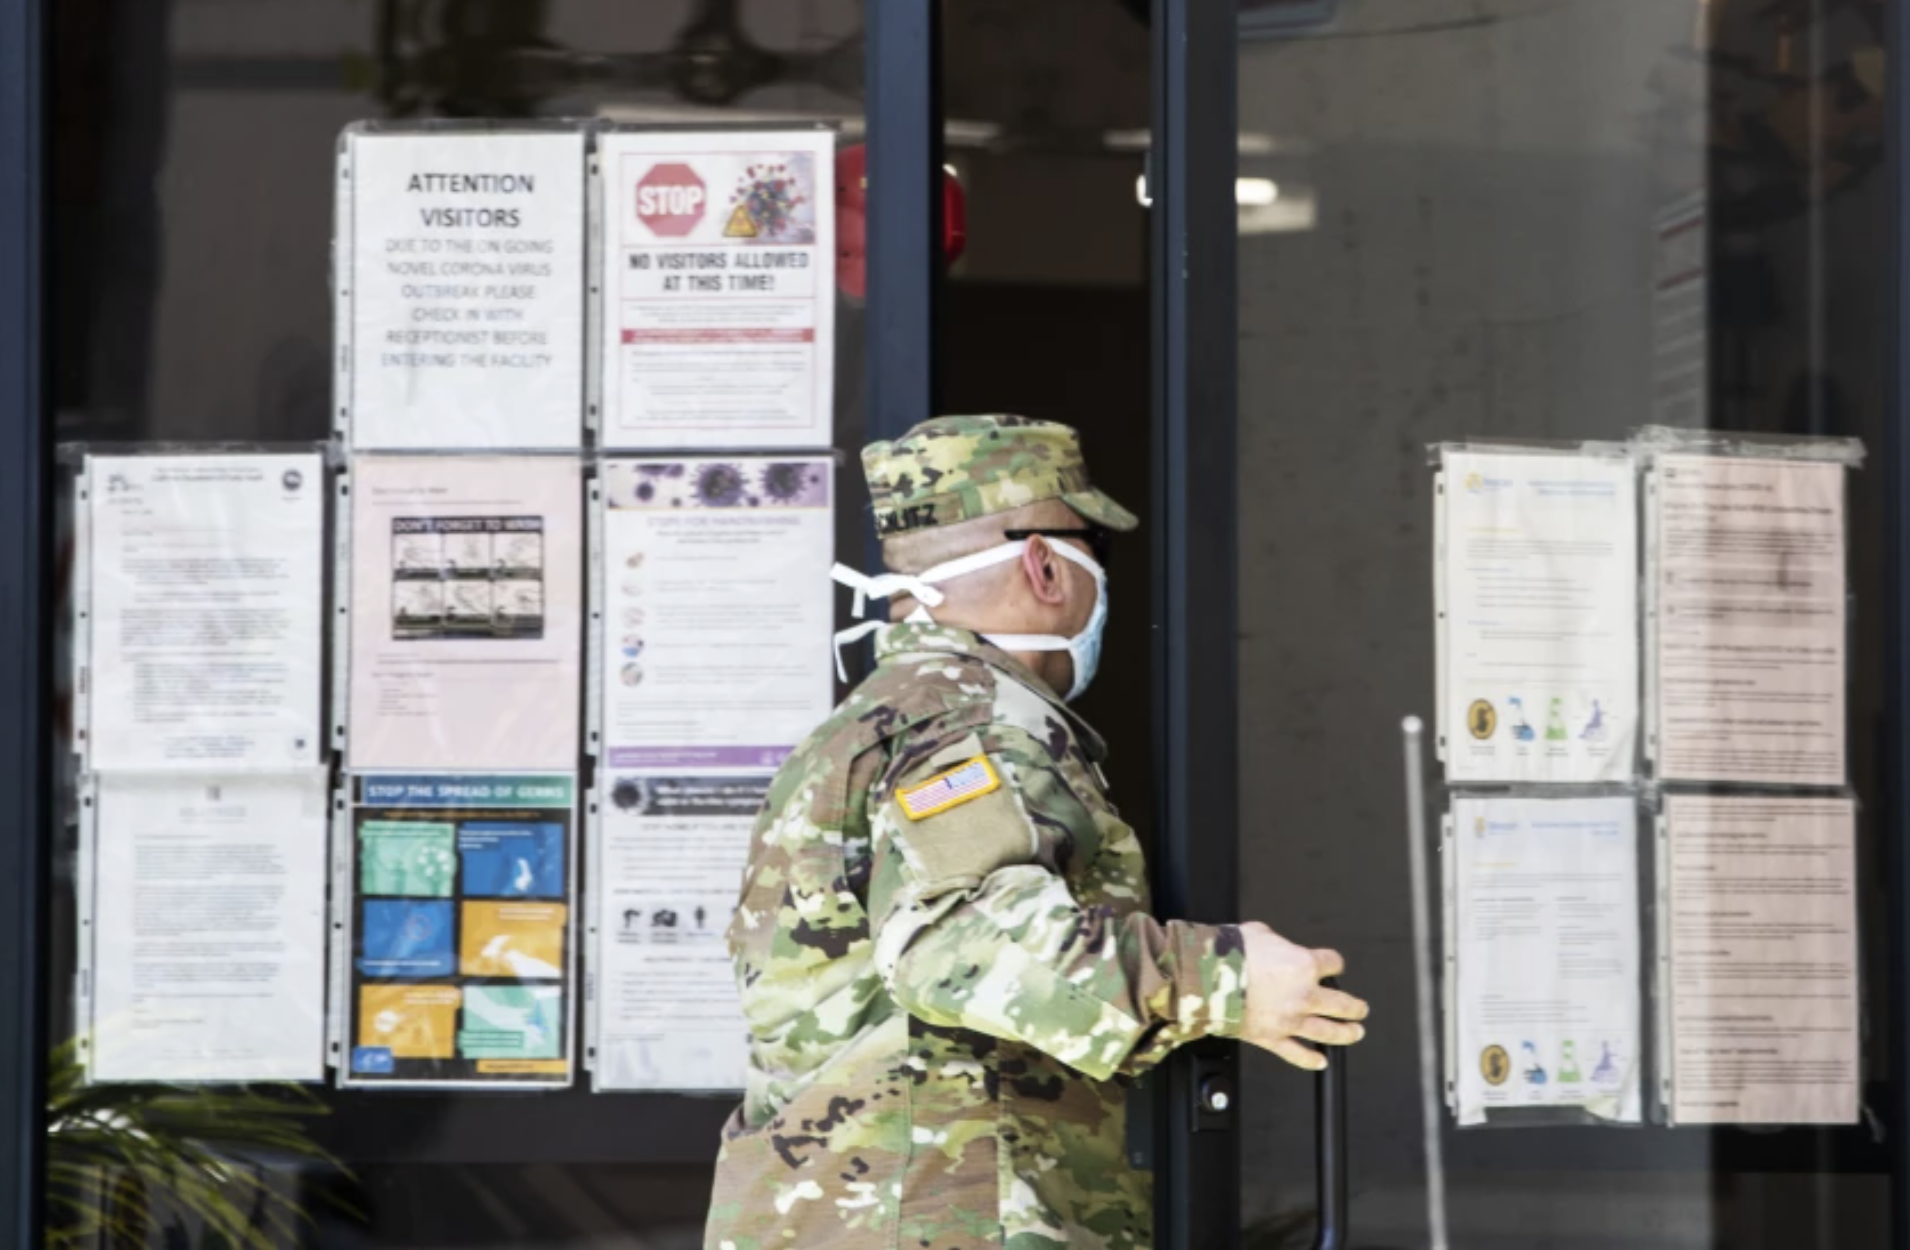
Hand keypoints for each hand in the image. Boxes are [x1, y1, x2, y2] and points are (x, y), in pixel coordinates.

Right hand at [1237, 922, 1368, 1070]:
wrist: (1207, 978)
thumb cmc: (1231, 953)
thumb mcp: (1260, 933)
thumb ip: (1277, 943)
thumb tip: (1276, 946)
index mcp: (1304, 965)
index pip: (1333, 963)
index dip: (1335, 964)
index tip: (1334, 967)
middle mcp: (1304, 994)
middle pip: (1342, 1003)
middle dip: (1355, 1007)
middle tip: (1360, 1009)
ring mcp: (1290, 1019)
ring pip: (1328, 1032)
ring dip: (1345, 1033)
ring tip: (1354, 1033)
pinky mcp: (1273, 1038)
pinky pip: (1297, 1054)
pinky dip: (1311, 1060)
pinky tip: (1320, 1060)